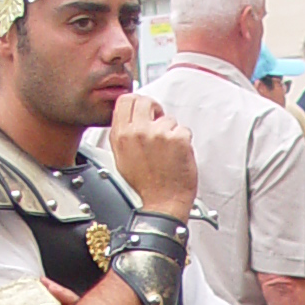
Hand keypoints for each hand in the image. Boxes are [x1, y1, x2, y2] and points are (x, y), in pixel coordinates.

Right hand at [110, 90, 197, 217]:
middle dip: (154, 109)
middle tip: (158, 122)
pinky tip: (176, 156)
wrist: (161, 204)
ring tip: (167, 152)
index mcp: (121, 135)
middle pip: (145, 101)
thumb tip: (132, 117)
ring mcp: (158, 134)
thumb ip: (125, 134)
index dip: (136, 102)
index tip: (144, 110)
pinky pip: (183, 130)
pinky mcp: (178, 139)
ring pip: (168, 118)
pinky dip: (183, 141)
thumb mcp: (121, 158)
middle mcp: (138, 132)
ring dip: (170, 131)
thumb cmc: (144, 187)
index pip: (125, 100)